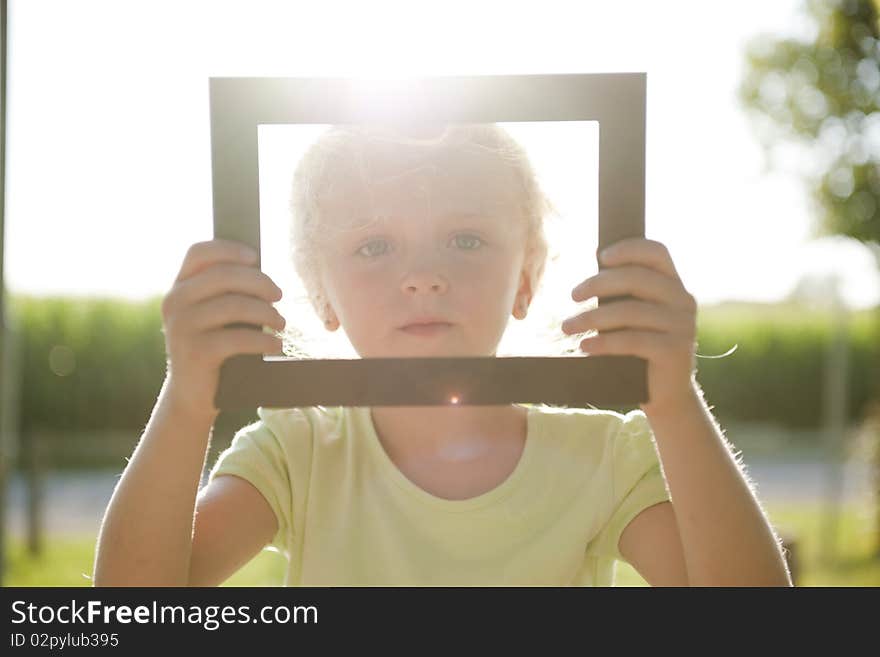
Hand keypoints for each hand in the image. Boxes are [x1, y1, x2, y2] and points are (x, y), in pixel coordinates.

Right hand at [160, 239, 285, 422]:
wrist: (193, 394)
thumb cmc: (213, 346)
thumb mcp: (213, 314)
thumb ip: (225, 291)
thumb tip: (259, 268)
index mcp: (179, 287)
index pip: (199, 252)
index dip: (229, 249)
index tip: (256, 257)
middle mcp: (175, 302)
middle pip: (224, 275)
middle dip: (260, 282)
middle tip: (279, 296)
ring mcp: (182, 328)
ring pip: (235, 305)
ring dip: (267, 313)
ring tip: (281, 323)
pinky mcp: (196, 353)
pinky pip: (239, 338)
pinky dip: (265, 340)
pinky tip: (276, 345)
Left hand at [562, 237, 698, 416]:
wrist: (666, 395)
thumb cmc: (641, 351)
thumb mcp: (635, 317)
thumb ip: (625, 294)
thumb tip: (593, 270)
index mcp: (675, 285)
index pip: (656, 252)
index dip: (628, 249)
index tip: (599, 257)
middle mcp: (684, 301)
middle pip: (636, 278)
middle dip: (598, 283)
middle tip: (573, 295)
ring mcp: (682, 326)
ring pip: (630, 311)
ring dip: (591, 317)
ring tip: (567, 327)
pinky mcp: (674, 351)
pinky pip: (632, 340)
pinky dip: (603, 342)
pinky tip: (584, 346)